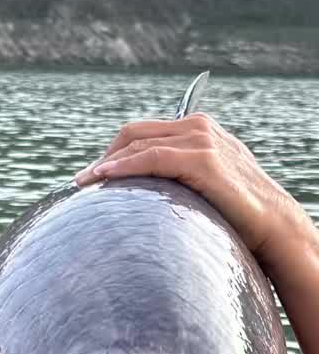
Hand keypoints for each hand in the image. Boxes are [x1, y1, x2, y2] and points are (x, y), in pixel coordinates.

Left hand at [74, 114, 306, 270]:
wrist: (273, 226)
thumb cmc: (238, 214)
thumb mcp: (205, 187)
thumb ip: (179, 179)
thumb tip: (145, 198)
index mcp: (196, 129)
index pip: (142, 133)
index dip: (112, 153)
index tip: (92, 177)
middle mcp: (197, 127)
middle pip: (134, 134)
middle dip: (103, 158)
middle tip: (81, 183)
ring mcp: (201, 140)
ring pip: (138, 144)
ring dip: (107, 164)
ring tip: (84, 184)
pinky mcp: (203, 160)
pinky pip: (152, 158)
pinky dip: (125, 167)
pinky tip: (104, 178)